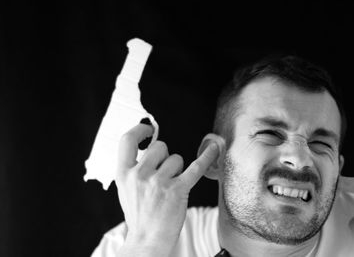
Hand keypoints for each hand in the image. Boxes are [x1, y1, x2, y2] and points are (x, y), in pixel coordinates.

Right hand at [115, 123, 218, 256]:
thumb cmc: (139, 215)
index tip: (149, 128)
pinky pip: (196, 167)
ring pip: (176, 158)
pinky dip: (207, 156)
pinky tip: (214, 148)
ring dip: (177, 169)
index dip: (140, 130)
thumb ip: (135, 168)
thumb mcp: (126, 189)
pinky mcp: (178, 190)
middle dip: (165, 157)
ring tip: (171, 187)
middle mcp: (140, 175)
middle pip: (160, 147)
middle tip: (164, 175)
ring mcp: (159, 182)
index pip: (128, 140)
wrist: (147, 241)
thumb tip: (150, 147)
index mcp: (123, 173)